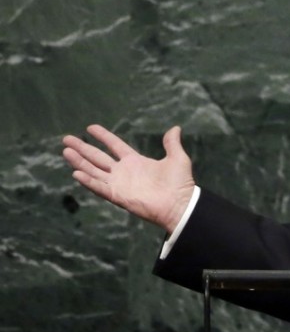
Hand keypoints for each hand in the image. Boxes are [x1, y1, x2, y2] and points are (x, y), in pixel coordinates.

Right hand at [62, 125, 195, 233]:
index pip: (115, 145)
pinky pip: (100, 187)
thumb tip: (175, 128)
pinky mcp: (118, 196)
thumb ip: (172, 144)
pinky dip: (88, 181)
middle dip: (82, 148)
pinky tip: (76, 173)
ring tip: (66, 151)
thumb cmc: (180, 183)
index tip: (90, 127)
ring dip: (79, 162)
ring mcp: (119, 184)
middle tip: (66, 139)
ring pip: (94, 171)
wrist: (180, 204)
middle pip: (98, 157)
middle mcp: (124, 172)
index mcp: (135, 161)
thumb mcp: (177, 159)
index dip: (103, 136)